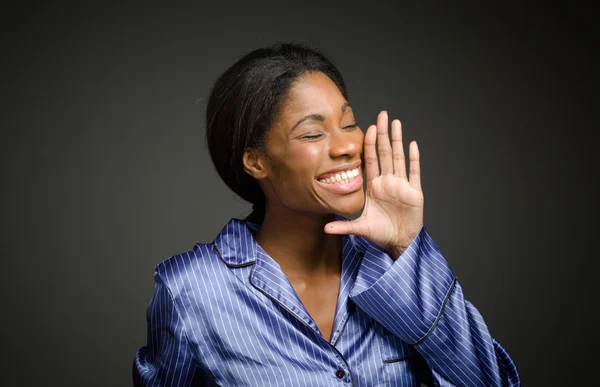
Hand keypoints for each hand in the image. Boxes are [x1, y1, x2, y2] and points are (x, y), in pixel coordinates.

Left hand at [325, 111, 423, 258]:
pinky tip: (412, 144)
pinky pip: (413, 172)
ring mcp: (401, 185)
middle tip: (382, 115)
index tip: (368, 128)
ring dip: (397, 140)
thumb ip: (343, 226)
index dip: (369, 144)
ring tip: (396, 123)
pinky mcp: (414, 192)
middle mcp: (387, 181)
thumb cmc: (380, 233)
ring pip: (399, 157)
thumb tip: (325, 229)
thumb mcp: (360, 227)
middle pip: (385, 153)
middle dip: (383, 134)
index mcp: (374, 186)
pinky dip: (413, 158)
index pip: (370, 160)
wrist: (399, 242)